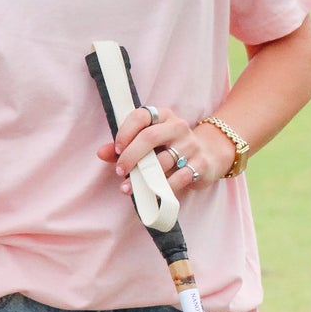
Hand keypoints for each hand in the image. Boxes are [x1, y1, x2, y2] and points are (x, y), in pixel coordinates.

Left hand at [98, 103, 231, 195]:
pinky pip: (178, 178)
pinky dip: (162, 189)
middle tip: (120, 170)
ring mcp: (191, 145)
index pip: (141, 116)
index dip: (125, 132)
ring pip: (163, 161)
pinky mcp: (200, 165)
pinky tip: (150, 195)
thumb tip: (101, 153)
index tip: (116, 149)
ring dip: (142, 177)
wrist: (210, 154)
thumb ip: (125, 145)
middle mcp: (178, 127)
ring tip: (128, 187)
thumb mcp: (150, 142)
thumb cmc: (170, 147)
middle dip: (131, 156)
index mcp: (163, 116)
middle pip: (149, 137)